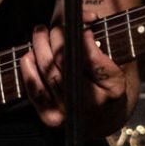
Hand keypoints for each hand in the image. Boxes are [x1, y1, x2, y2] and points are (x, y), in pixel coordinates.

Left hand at [17, 14, 128, 128]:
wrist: (103, 121)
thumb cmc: (109, 88)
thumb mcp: (116, 69)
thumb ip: (101, 49)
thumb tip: (84, 27)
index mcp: (110, 90)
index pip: (90, 57)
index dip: (80, 37)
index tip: (77, 24)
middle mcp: (88, 106)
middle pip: (64, 62)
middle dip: (57, 37)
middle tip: (57, 26)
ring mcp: (67, 114)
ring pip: (47, 72)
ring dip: (40, 47)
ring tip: (41, 32)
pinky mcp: (49, 118)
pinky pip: (34, 89)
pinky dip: (29, 68)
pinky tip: (31, 54)